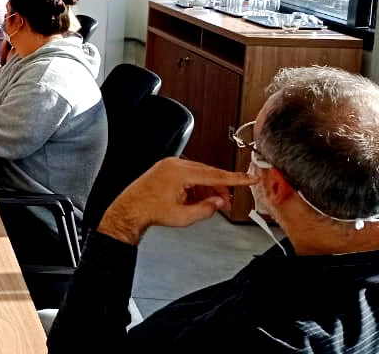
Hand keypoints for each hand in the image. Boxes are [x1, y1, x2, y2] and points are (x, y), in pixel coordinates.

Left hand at [98, 157, 257, 245]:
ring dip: (207, 188)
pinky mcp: (166, 168)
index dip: (235, 178)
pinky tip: (196, 199)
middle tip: (226, 203)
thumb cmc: (150, 211)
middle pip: (207, 173)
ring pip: (199, 174)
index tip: (249, 178)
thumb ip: (206, 209)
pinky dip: (196, 185)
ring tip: (209, 204)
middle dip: (219, 188)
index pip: (215, 175)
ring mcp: (169, 164)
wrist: (129, 209)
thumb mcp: (183, 217)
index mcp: (180, 173)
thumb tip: (219, 202)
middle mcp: (174, 164)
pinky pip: (188, 174)